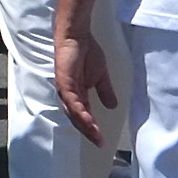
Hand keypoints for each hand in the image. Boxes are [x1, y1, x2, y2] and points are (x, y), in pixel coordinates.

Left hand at [54, 21, 116, 142]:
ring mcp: (65, 90)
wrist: (78, 35)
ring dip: (85, 126)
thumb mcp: (100, 76)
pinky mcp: (64, 83)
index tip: (101, 140)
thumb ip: (104, 91)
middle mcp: (69, 96)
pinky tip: (89, 121)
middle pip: (77, 119)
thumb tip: (113, 106)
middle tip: (99, 142)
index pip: (83, 116)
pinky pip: (72, 102)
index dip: (91, 129)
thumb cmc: (86, 52)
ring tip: (96, 136)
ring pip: (74, 114)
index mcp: (77, 95)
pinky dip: (80, 113)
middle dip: (88, 132)